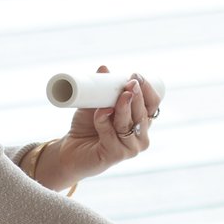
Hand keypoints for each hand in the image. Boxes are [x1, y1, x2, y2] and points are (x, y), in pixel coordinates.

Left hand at [50, 64, 160, 184]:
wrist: (70, 150)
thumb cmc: (86, 127)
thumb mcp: (95, 103)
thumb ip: (101, 88)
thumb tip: (104, 68)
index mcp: (141, 121)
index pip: (153, 105)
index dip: (148, 91)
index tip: (136, 76)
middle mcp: (140, 136)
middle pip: (143, 114)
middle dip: (137, 97)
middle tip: (130, 83)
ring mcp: (130, 148)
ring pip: (128, 124)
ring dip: (123, 108)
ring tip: (120, 96)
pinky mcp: (116, 156)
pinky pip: (111, 135)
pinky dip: (104, 122)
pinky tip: (101, 112)